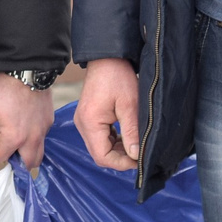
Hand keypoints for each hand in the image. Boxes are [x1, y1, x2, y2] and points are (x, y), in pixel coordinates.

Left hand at [0, 73, 53, 171]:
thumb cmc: (3, 88)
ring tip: (17, 138)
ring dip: (27, 152)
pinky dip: (34, 138)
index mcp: (14, 138)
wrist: (27, 69)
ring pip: (39, 154)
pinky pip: (43, 138)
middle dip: (15, 160)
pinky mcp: (49, 121)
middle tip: (6, 146)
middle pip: (27, 166)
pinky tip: (25, 123)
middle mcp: (32, 138)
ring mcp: (43, 130)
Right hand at [74, 58, 139, 173]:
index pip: (102, 157)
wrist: (107, 57)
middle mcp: (82, 125)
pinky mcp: (88, 118)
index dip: (121, 163)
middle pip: (99, 154)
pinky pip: (99, 138)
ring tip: (134, 144)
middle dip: (120, 158)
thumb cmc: (118, 77)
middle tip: (139, 153)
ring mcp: (83, 121)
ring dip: (117, 150)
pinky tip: (126, 136)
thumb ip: (131, 132)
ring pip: (100, 147)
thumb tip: (135, 155)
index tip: (138, 160)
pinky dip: (112, 141)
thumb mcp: (130, 105)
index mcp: (90, 123)